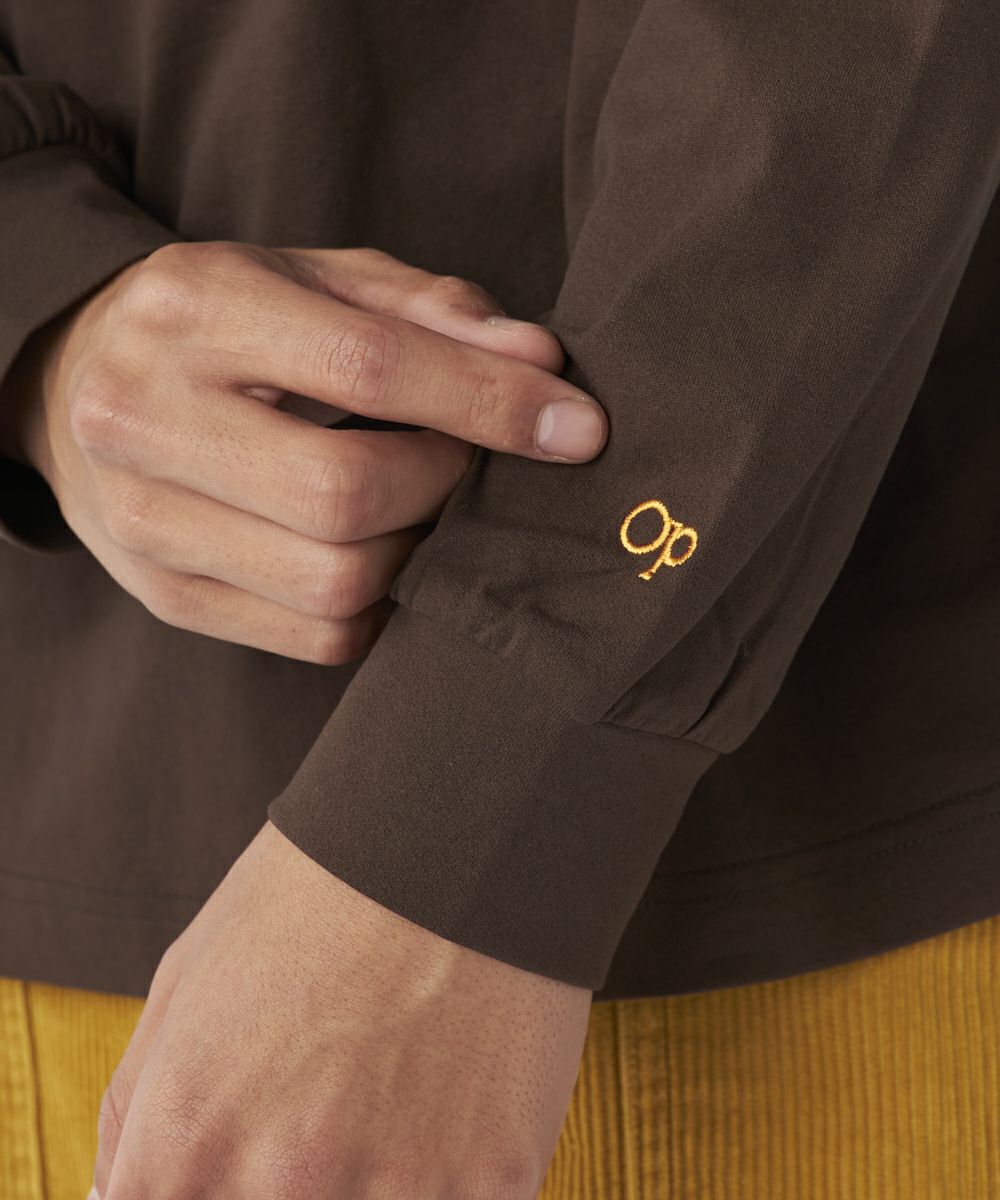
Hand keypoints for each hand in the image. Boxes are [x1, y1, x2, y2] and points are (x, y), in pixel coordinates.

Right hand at [3, 241, 606, 662]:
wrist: (80, 386)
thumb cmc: (226, 323)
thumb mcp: (315, 278)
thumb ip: (427, 311)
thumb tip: (540, 365)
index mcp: (192, 309)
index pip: (366, 367)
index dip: (489, 405)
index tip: (578, 428)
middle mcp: (145, 417)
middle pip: (346, 494)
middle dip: (447, 485)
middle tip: (470, 461)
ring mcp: (147, 523)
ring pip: (337, 583)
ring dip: (419, 551)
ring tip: (422, 502)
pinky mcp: (166, 597)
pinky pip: (318, 638)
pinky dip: (381, 604)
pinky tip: (380, 551)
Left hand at [91, 820, 592, 1197]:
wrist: (452, 832)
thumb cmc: (315, 895)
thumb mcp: (185, 980)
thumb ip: (133, 1115)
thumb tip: (117, 1196)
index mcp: (186, 1141)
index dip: (197, 1195)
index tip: (237, 1169)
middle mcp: (280, 1184)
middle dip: (287, 1183)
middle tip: (324, 1116)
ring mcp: (393, 1192)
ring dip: (375, 1181)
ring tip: (392, 1099)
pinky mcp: (493, 1182)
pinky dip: (448, 1174)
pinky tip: (449, 1105)